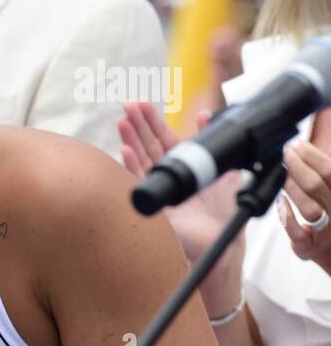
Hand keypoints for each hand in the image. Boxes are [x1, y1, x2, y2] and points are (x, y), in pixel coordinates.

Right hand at [118, 103, 245, 312]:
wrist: (220, 240)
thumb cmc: (222, 213)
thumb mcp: (224, 170)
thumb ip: (213, 145)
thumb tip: (206, 115)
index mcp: (183, 166)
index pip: (163, 139)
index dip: (153, 121)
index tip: (142, 105)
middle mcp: (167, 176)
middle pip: (148, 145)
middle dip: (138, 125)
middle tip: (128, 105)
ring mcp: (157, 189)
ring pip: (140, 159)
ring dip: (130, 139)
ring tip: (122, 120)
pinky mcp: (152, 203)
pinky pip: (138, 180)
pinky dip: (131, 165)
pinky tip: (125, 149)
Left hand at [280, 139, 330, 276]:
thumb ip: (324, 178)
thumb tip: (305, 151)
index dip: (313, 156)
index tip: (297, 145)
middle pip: (319, 185)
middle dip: (297, 166)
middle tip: (284, 155)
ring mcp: (327, 234)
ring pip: (310, 208)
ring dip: (291, 188)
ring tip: (280, 174)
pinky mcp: (311, 250)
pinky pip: (298, 235)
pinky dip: (287, 217)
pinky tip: (280, 202)